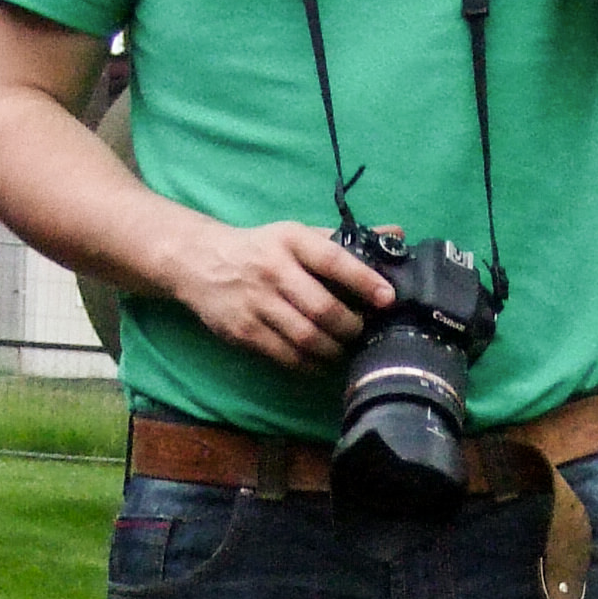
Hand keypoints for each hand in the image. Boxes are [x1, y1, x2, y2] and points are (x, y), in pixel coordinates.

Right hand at [165, 218, 392, 368]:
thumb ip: (344, 240)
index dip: (365, 281)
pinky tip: (320, 359)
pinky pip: (286, 356)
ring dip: (334, 349)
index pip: (334, 261)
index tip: (387, 298)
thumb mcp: (297, 235)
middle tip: (362, 330)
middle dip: (352, 326)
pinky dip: (310, 364)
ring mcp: (256, 303)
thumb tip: (396, 234)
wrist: (200, 262)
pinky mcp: (244, 331)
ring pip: (307, 337)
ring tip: (344, 347)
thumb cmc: (261, 249)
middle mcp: (273, 270)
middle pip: (323, 309)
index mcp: (291, 240)